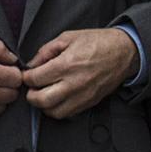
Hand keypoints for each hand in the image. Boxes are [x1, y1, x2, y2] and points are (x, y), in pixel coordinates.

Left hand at [22, 28, 139, 119]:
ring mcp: (82, 95)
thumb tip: (32, 64)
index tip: (28, 75)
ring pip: (53, 112)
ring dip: (44, 105)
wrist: (125, 52)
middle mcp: (73, 83)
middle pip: (40, 100)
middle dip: (31, 95)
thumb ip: (46, 51)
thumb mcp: (68, 37)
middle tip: (32, 87)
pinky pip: (67, 114)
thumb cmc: (99, 42)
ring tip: (45, 93)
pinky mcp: (89, 102)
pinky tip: (58, 98)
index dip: (26, 77)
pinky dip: (58, 109)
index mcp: (66, 65)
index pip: (34, 79)